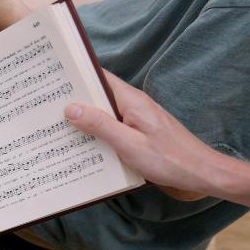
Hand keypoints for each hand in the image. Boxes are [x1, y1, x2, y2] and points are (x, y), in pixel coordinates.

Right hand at [64, 73, 224, 199]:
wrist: (202, 172)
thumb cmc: (169, 159)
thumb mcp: (129, 145)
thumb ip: (100, 125)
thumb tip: (71, 108)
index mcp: (131, 100)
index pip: (99, 78)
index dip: (76, 76)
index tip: (52, 80)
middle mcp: (134, 104)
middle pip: (99, 95)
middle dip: (75, 99)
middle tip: (46, 106)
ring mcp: (138, 117)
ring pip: (105, 111)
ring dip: (85, 118)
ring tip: (58, 125)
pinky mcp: (140, 130)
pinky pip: (113, 125)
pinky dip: (98, 131)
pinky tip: (85, 143)